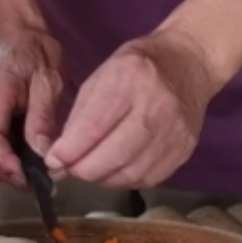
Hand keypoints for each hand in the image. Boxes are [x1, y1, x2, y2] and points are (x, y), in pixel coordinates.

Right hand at [0, 29, 62, 183]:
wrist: (14, 33)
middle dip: (11, 173)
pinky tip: (30, 162)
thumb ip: (42, 117)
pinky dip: (9, 157)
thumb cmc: (33, 51)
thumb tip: (44, 155)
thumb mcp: (46, 81)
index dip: (8, 164)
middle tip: (43, 184)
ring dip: (9, 168)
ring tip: (39, 177)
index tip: (30, 181)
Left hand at [46, 29, 217, 186]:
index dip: (69, 151)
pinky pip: (148, 179)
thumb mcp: (101, 77)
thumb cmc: (136, 67)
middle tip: (69, 168)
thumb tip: (59, 158)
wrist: (188, 63)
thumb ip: (79, 117)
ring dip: (102, 178)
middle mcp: (156, 108)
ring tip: (89, 168)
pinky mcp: (184, 151)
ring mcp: (174, 132)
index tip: (53, 161)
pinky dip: (124, 180)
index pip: (94, 127)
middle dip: (83, 169)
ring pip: (130, 174)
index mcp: (129, 80)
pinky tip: (113, 170)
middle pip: (113, 155)